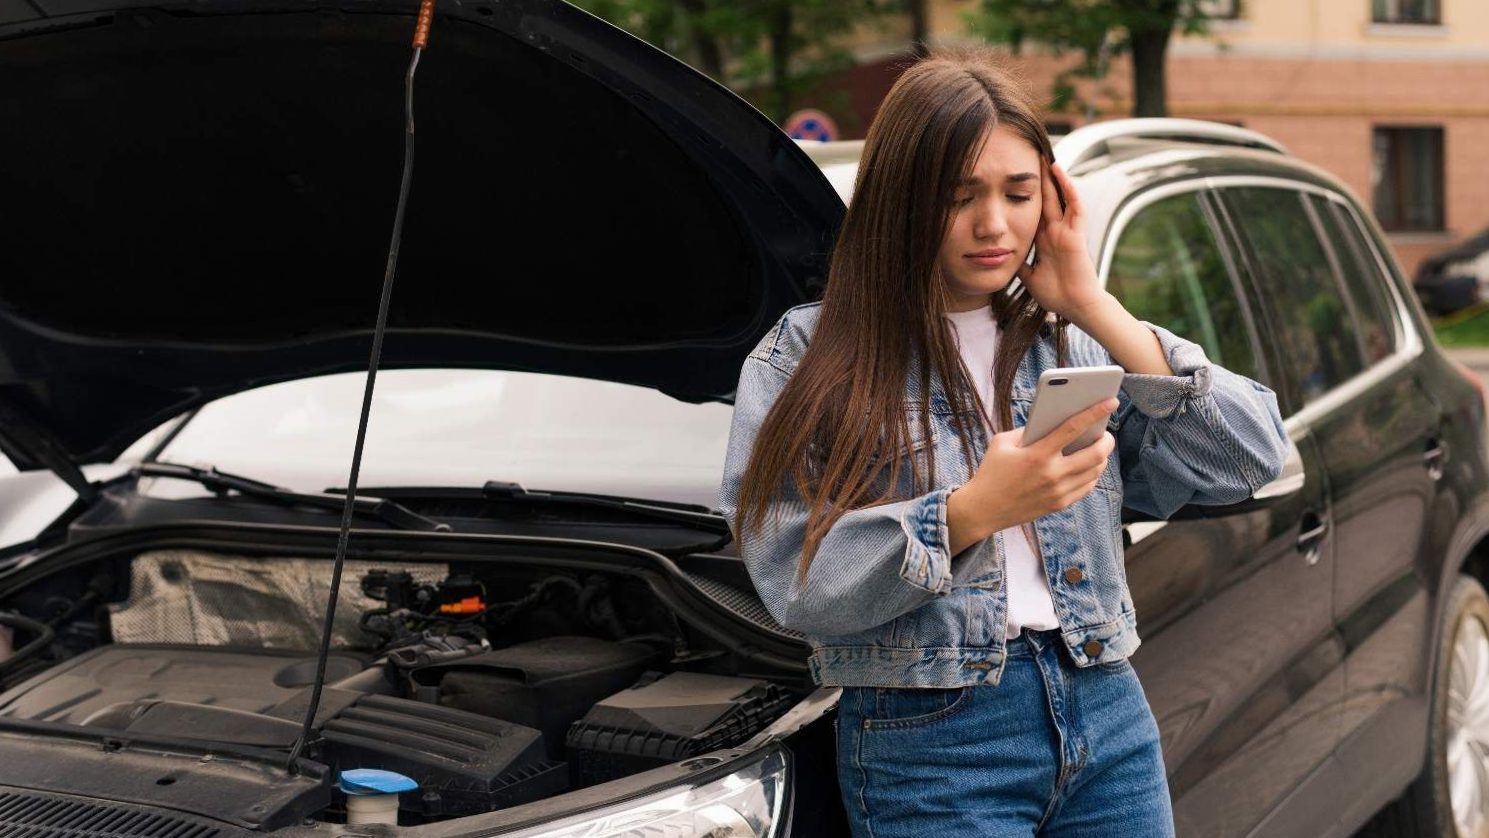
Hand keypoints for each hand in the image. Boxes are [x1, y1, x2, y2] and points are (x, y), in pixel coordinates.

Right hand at [946, 398, 1117, 554]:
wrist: (984, 509)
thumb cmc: (991, 471)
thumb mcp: (1002, 443)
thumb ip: (1028, 430)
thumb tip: (1054, 421)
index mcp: (1036, 454)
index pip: (1073, 428)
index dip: (1095, 412)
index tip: (1111, 401)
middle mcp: (1051, 474)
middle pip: (1095, 454)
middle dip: (1107, 440)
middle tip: (1106, 433)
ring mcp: (1058, 492)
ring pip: (1095, 472)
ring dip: (1102, 458)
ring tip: (1099, 447)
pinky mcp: (1060, 504)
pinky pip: (1087, 487)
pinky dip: (1092, 474)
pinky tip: (1090, 466)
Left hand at [1017, 160, 1103, 318]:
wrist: (1075, 306)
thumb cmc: (1056, 294)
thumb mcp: (1028, 276)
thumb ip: (1019, 264)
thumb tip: (1000, 257)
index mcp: (1044, 240)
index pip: (1033, 212)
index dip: (1026, 196)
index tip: (1015, 181)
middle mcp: (1055, 232)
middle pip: (1047, 200)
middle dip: (1039, 181)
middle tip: (1030, 160)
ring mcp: (1067, 232)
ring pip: (1062, 198)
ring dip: (1056, 179)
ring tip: (1047, 159)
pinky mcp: (1077, 235)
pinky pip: (1075, 208)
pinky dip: (1070, 191)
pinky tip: (1062, 175)